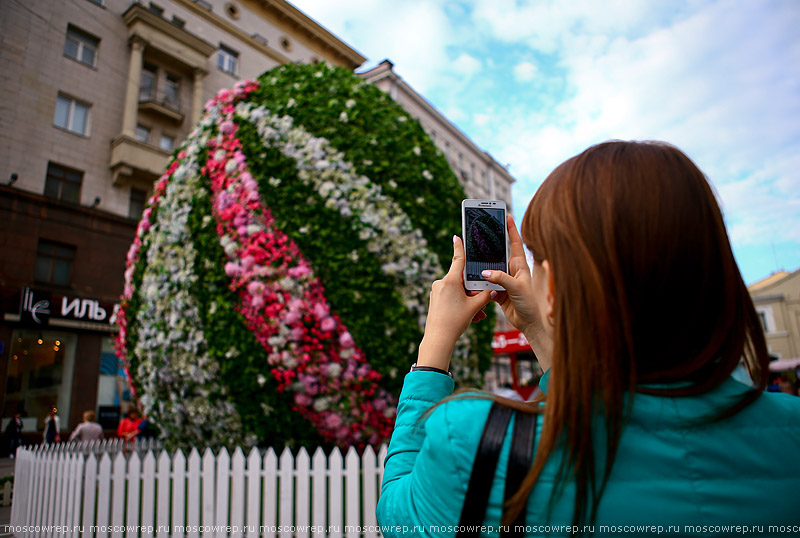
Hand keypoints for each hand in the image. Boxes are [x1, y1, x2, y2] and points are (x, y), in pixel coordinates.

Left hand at [417, 236, 491, 369]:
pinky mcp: (435, 300)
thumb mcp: (474, 307)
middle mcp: (441, 283)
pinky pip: (451, 298)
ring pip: (458, 291)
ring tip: (478, 315)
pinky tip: (470, 317)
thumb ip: (485, 296)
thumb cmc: (455, 321)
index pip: (457, 259)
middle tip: (482, 303)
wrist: (438, 339)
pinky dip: (461, 305)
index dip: (459, 247)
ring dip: (469, 301)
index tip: (457, 236)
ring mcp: (436, 291)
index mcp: (450, 280)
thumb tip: (495, 289)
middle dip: (474, 291)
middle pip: (462, 280)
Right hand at [482, 216, 552, 367]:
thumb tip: (484, 272)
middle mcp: (512, 270)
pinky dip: (479, 282)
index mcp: (520, 265)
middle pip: (499, 253)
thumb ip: (501, 278)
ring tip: (472, 256)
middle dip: (491, 243)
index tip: (507, 215)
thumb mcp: (516, 288)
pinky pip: (485, 283)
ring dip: (482, 265)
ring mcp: (504, 280)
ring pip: (490, 268)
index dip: (511, 229)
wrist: (528, 323)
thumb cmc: (528, 304)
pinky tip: (472, 280)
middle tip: (481, 231)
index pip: (515, 243)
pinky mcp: (497, 291)